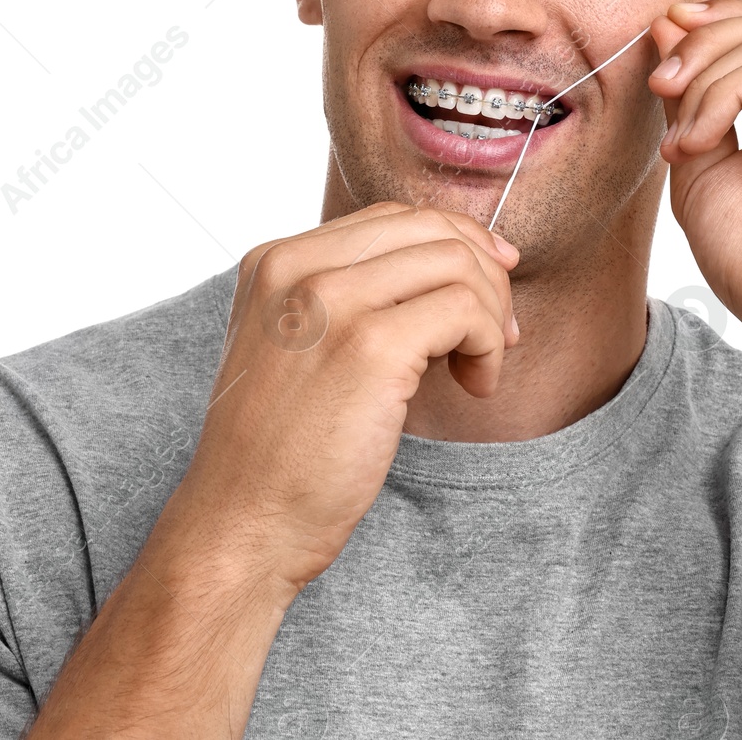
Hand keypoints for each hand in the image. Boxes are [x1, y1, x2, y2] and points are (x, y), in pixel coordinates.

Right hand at [171, 202, 520, 599]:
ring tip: (480, 367)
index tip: (487, 288)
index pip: (392, 218)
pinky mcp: (371, 346)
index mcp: (276, 260)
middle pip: (430, 229)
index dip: (455, 243)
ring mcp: (332, 302)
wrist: (242, 523)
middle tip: (499, 332)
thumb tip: (454, 267)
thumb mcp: (296, 346)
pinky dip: (489, 345)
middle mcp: (298, 267)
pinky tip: (475, 386)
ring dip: (491, 315)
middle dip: (484, 275)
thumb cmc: (279, 451)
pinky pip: (466, 310)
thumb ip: (350, 298)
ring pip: (457, 263)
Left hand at [647, 0, 741, 367]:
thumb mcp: (704, 169)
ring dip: (706, 79)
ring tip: (679, 140)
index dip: (711, 27)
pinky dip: (728, 94)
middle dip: (702, 43)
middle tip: (658, 84)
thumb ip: (692, 99)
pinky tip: (699, 141)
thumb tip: (668, 26)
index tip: (660, 48)